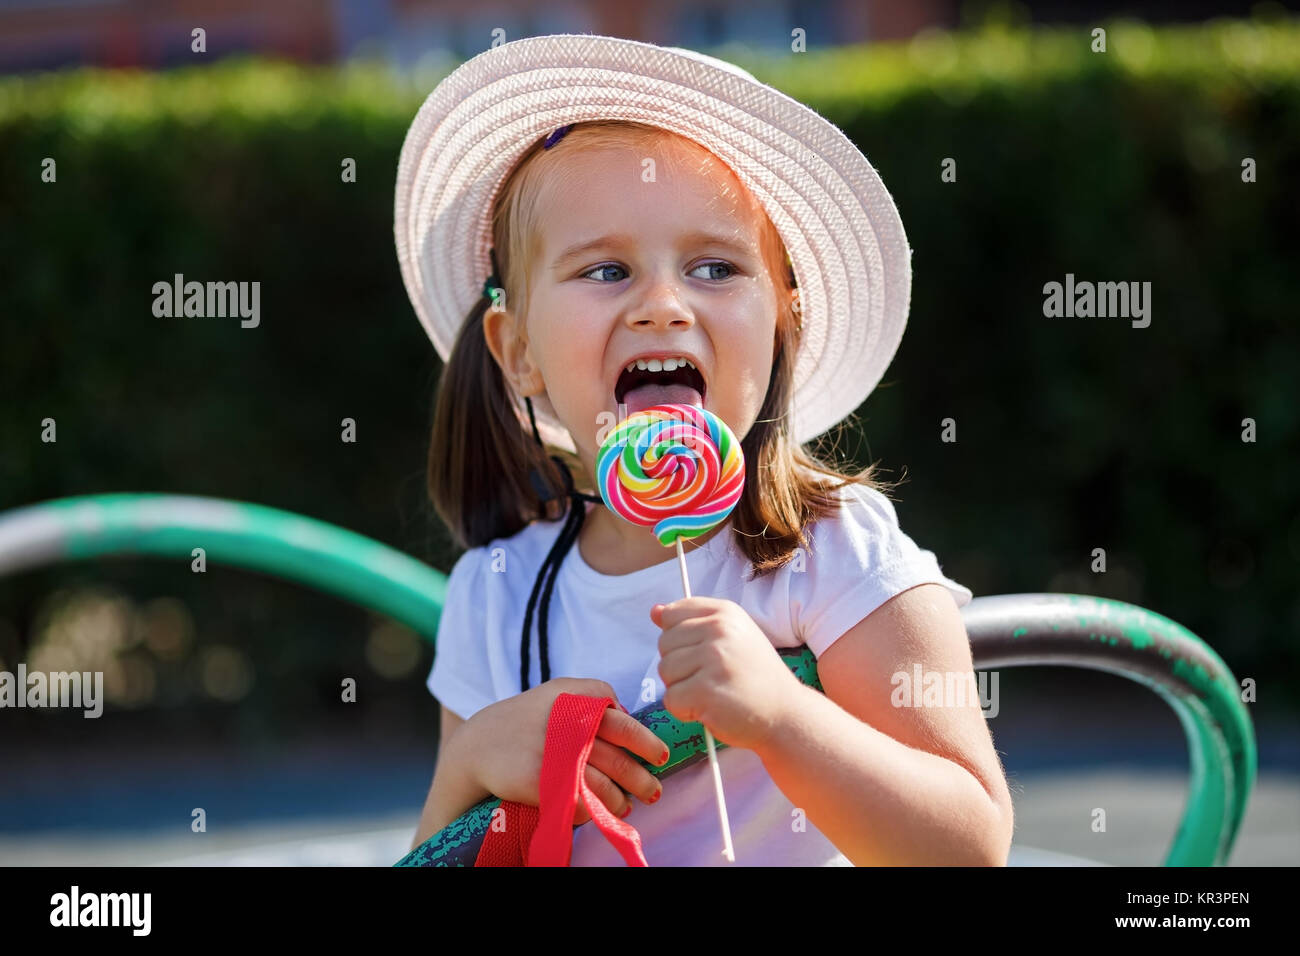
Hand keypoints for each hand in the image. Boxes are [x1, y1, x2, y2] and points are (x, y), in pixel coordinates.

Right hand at [465, 678, 668, 823]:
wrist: (479, 744)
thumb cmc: (530, 717)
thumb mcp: (562, 692)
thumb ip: (597, 699)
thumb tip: (634, 722)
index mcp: (578, 699)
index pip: (624, 725)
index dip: (647, 743)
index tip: (660, 757)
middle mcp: (568, 725)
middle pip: (619, 759)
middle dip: (642, 779)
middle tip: (654, 791)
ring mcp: (554, 755)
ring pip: (604, 787)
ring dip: (621, 801)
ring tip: (626, 806)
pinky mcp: (541, 783)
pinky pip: (580, 803)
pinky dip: (592, 811)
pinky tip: (596, 811)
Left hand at [651, 597, 804, 751]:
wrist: (785, 714)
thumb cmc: (755, 676)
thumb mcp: (732, 637)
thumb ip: (693, 622)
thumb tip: (655, 611)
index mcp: (725, 612)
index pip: (673, 614)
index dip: (678, 638)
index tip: (699, 653)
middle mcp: (719, 630)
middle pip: (665, 643)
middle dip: (679, 666)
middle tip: (710, 678)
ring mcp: (713, 659)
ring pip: (665, 671)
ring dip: (682, 689)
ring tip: (712, 693)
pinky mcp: (706, 690)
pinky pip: (671, 699)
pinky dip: (684, 711)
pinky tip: (710, 709)